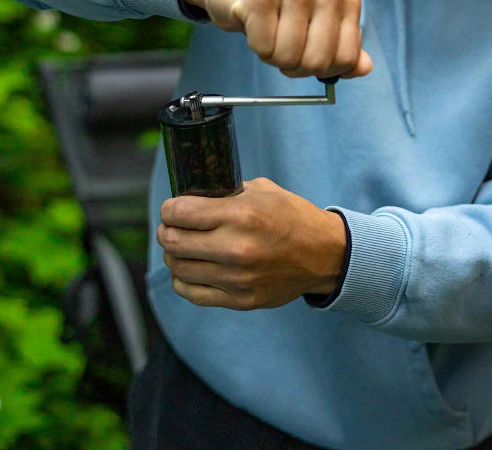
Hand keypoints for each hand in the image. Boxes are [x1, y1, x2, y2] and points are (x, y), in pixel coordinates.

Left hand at [157, 178, 346, 309]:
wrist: (325, 254)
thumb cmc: (291, 216)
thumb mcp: (261, 190)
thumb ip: (226, 193)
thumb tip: (192, 195)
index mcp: (242, 216)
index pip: (180, 213)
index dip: (169, 209)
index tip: (171, 208)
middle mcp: (237, 249)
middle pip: (174, 242)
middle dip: (166, 230)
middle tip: (171, 226)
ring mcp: (237, 279)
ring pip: (179, 268)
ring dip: (173, 254)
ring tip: (181, 246)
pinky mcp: (240, 300)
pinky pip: (192, 293)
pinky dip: (183, 279)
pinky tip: (190, 267)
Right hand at [182, 0, 372, 78]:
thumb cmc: (277, 7)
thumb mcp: (316, 25)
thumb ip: (342, 48)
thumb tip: (364, 69)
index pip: (346, 60)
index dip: (321, 68)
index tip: (307, 51)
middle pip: (318, 62)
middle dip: (295, 66)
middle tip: (282, 44)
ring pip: (289, 57)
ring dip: (272, 55)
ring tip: (267, 30)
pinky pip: (263, 47)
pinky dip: (255, 45)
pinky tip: (253, 23)